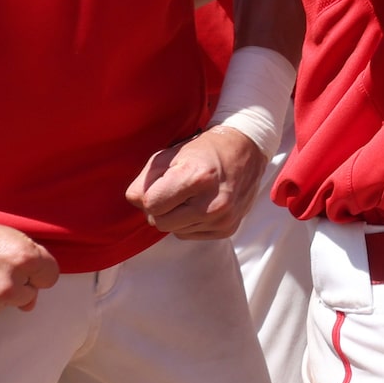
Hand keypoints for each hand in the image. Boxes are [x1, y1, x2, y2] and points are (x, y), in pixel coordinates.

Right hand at [0, 210, 59, 325]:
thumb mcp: (2, 234)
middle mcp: (7, 286)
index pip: (49, 277)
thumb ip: (25, 262)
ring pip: (0, 306)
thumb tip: (31, 301)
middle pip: (27, 295)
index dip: (38, 272)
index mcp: (22, 259)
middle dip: (15, 286)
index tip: (26, 270)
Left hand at [125, 126, 268, 239]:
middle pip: (160, 223)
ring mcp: (223, 219)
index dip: (150, 194)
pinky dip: (190, 222)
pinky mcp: (228, 229)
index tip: (163, 181)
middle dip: (161, 208)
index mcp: (197, 178)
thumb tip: (138, 204)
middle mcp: (213, 203)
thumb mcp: (168, 155)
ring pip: (174, 231)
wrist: (246, 148)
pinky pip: (190, 235)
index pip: (151, 204)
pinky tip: (202, 203)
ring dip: (176, 215)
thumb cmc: (203, 150)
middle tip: (176, 189)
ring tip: (192, 194)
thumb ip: (144, 182)